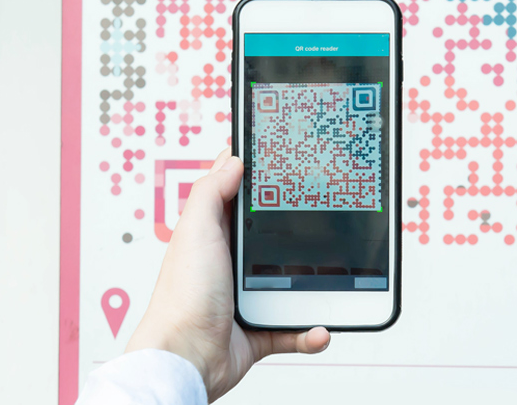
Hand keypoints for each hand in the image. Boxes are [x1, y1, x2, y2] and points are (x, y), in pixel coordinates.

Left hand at [126, 148, 330, 400]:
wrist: (187, 357)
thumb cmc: (183, 298)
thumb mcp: (196, 231)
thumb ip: (211, 192)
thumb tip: (232, 158)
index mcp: (215, 238)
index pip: (241, 202)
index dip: (264, 185)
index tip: (293, 170)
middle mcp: (231, 266)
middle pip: (276, 241)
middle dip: (302, 237)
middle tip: (328, 225)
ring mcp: (247, 298)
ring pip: (292, 284)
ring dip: (315, 286)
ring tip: (332, 279)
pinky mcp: (261, 328)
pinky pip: (295, 328)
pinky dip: (310, 330)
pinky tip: (320, 327)